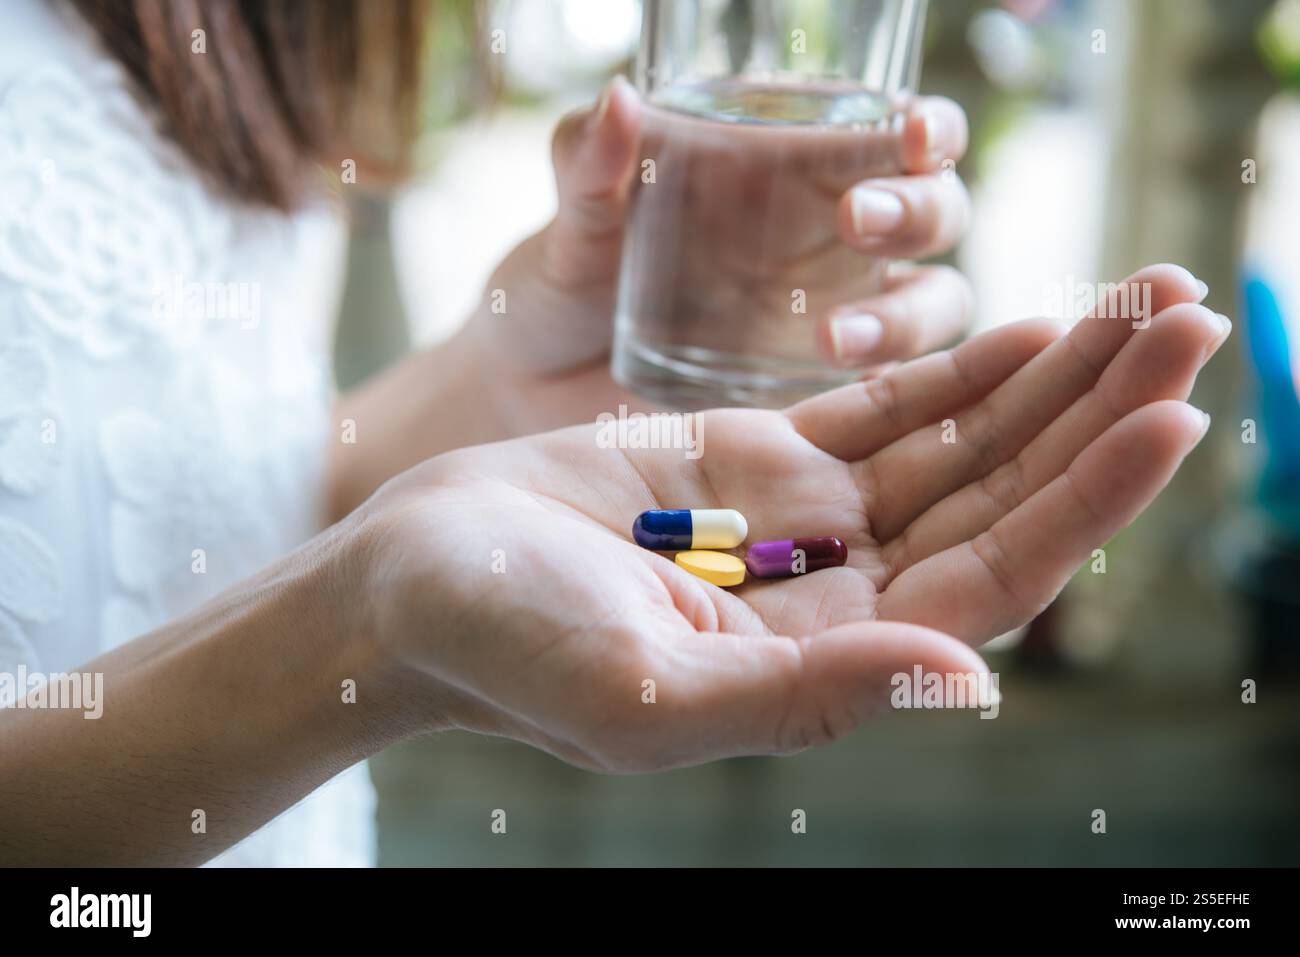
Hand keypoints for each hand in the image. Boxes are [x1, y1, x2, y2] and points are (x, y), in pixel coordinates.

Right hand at [358, 265, 1222, 770]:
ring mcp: (805, 521)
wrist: (418, 578)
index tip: (1169, 417)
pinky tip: (1032, 326)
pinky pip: (885, 409)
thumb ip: (805, 696)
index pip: (995, 578)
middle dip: (1099, 415)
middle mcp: (840, 593)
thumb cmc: (507, 651)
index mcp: (830, 662)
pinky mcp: (760, 459)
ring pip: (958, 443)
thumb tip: (969, 680)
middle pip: (1001, 496)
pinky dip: (958, 366)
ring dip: (1051, 378)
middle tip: (1191, 321)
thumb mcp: (648, 696)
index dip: (1087, 503)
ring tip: (1143, 304)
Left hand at [468, 78, 973, 435]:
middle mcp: (833, 241)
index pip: (898, 134)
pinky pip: (892, 394)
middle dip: (917, 211)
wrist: (541, 384)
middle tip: (852, 219)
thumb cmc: (567, 278)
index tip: (909, 128)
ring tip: (831, 337)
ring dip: (906, 315)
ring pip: (932, 305)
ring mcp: (836, 318)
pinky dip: (892, 394)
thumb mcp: (576, 216)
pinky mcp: (821, 396)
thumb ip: (591, 162)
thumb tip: (621, 97)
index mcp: (795, 172)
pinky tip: (843, 399)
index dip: (927, 128)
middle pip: (935, 214)